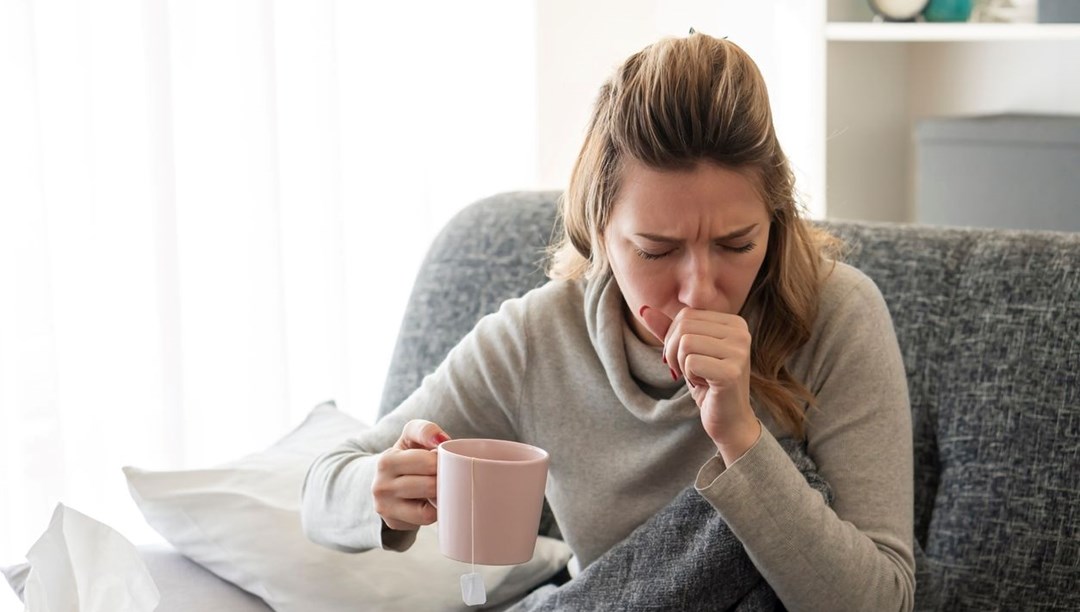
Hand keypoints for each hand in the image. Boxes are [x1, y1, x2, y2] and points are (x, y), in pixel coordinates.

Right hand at [371, 419, 450, 530]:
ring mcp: (385, 508)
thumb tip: (441, 440)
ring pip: (427, 510)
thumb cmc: (406, 456)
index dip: (442, 461)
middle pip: (430, 486)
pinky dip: (434, 511)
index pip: (428, 463)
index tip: (441, 459)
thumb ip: (425, 430)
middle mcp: (381, 486)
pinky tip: (431, 502)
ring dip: (440, 497)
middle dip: (443, 480)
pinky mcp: (393, 522)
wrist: (385, 480)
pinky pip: (425, 520)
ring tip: (439, 488)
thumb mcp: (410, 437)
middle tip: (445, 474)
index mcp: (386, 461)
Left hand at [639, 305, 760, 464]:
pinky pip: (690, 362)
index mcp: (734, 323)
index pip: (686, 315)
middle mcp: (741, 333)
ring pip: (685, 343)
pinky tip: (706, 386)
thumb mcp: (686, 353)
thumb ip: (668, 330)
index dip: (673, 339)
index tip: (685, 360)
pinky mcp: (731, 372)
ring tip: (699, 377)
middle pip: (684, 327)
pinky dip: (690, 377)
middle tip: (687, 371)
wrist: (729, 420)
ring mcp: (739, 352)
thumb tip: (644, 309)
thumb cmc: (708, 384)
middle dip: (674, 352)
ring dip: (682, 365)